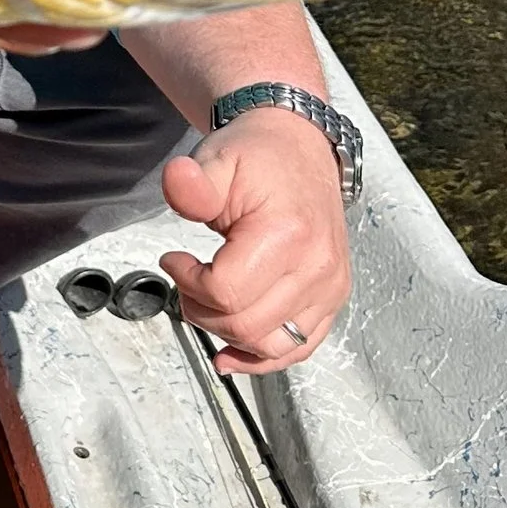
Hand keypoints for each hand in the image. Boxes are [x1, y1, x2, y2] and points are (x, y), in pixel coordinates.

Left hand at [158, 107, 349, 374]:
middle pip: (246, 325)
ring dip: (228, 335)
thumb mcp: (217, 160)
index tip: (174, 259)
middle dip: (202, 309)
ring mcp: (330, 287)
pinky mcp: (333, 297)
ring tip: (208, 303)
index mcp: (288, 235)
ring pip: (270, 345)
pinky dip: (263, 357)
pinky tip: (231, 354)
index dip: (187, 282)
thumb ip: (193, 184)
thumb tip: (176, 182)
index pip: (226, 292)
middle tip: (187, 279)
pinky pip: (300, 347)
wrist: (300, 150)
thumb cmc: (258, 158)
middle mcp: (317, 268)